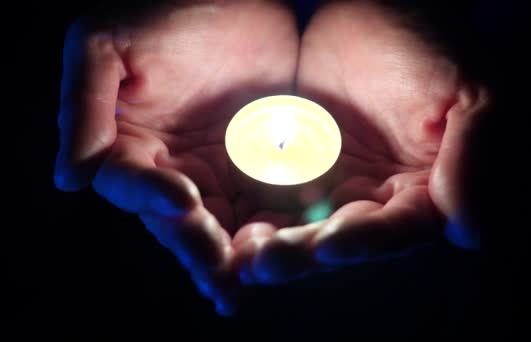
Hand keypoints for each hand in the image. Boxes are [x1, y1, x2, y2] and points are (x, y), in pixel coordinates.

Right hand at [54, 0, 298, 314]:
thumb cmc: (166, 9)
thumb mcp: (107, 43)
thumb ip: (83, 105)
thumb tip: (68, 179)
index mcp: (129, 144)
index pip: (131, 184)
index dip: (151, 195)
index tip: (183, 201)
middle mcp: (169, 167)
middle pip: (177, 220)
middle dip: (198, 248)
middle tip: (221, 276)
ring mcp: (214, 171)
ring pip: (219, 225)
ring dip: (232, 257)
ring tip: (245, 283)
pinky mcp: (256, 169)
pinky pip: (261, 206)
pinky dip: (271, 232)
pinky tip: (285, 252)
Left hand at [233, 1, 488, 284]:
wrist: (375, 9)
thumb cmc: (432, 45)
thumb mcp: (470, 94)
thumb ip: (475, 160)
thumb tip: (470, 233)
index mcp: (421, 193)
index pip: (395, 230)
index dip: (366, 241)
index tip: (331, 244)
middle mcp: (374, 200)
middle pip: (338, 241)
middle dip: (304, 255)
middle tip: (269, 261)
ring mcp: (330, 186)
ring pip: (298, 229)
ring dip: (270, 246)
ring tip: (240, 255)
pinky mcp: (290, 170)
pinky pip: (266, 199)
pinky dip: (246, 214)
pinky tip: (223, 225)